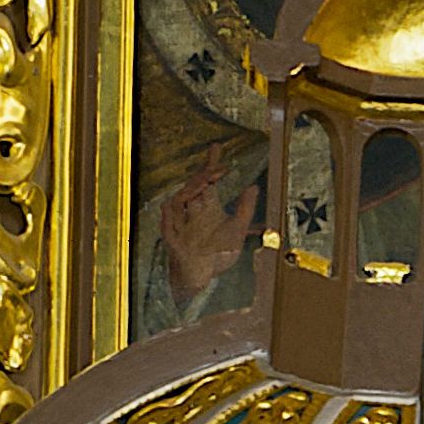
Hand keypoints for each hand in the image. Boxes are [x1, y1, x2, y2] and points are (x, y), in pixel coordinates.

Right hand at [160, 145, 259, 303]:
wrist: (201, 275)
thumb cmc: (218, 256)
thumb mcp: (237, 230)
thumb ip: (244, 208)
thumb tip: (254, 187)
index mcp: (208, 206)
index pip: (209, 180)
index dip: (211, 164)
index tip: (216, 148)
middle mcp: (193, 208)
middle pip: (196, 183)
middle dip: (205, 173)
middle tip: (217, 169)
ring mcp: (181, 217)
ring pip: (183, 193)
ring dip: (194, 186)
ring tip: (207, 181)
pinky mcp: (170, 228)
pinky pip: (170, 210)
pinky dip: (178, 204)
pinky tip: (188, 198)